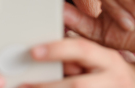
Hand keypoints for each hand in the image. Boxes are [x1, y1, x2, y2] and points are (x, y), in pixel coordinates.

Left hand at [18, 37, 134, 87]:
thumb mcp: (98, 56)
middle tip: (23, 85)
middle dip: (48, 87)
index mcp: (109, 60)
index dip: (58, 49)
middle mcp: (111, 80)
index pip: (83, 50)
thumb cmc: (111, 71)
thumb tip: (42, 52)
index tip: (33, 51)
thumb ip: (74, 54)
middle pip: (78, 86)